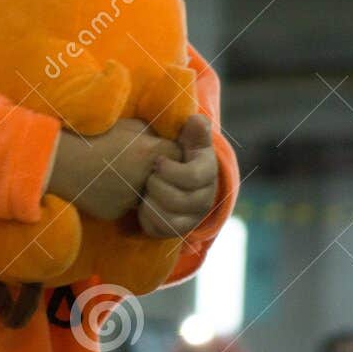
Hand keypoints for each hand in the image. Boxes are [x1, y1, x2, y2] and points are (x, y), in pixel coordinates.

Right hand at [47, 118, 182, 220]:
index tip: (162, 149)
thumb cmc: (92, 136)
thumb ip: (152, 134)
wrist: (60, 161)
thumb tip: (167, 139)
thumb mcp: (128, 126)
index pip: (179, 156)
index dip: (171, 153)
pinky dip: (121, 197)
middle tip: (143, 163)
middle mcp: (145, 178)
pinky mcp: (116, 212)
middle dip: (160, 173)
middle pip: (167, 179)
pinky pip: (127, 206)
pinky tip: (105, 185)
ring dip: (141, 187)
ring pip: (148, 195)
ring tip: (120, 172)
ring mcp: (131, 199)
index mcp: (149, 153)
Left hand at [136, 114, 218, 238]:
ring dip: (150, 201)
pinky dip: (146, 217)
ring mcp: (193, 217)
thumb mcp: (187, 138)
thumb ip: (194, 130)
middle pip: (178, 200)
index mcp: (208, 172)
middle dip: (156, 185)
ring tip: (146, 189)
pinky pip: (159, 230)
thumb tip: (198, 120)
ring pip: (168, 218)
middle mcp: (206, 198)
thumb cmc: (178, 152)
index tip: (157, 161)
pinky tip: (144, 204)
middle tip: (150, 175)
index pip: (192, 177)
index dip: (169, 169)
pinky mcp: (178, 231)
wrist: (173, 177)